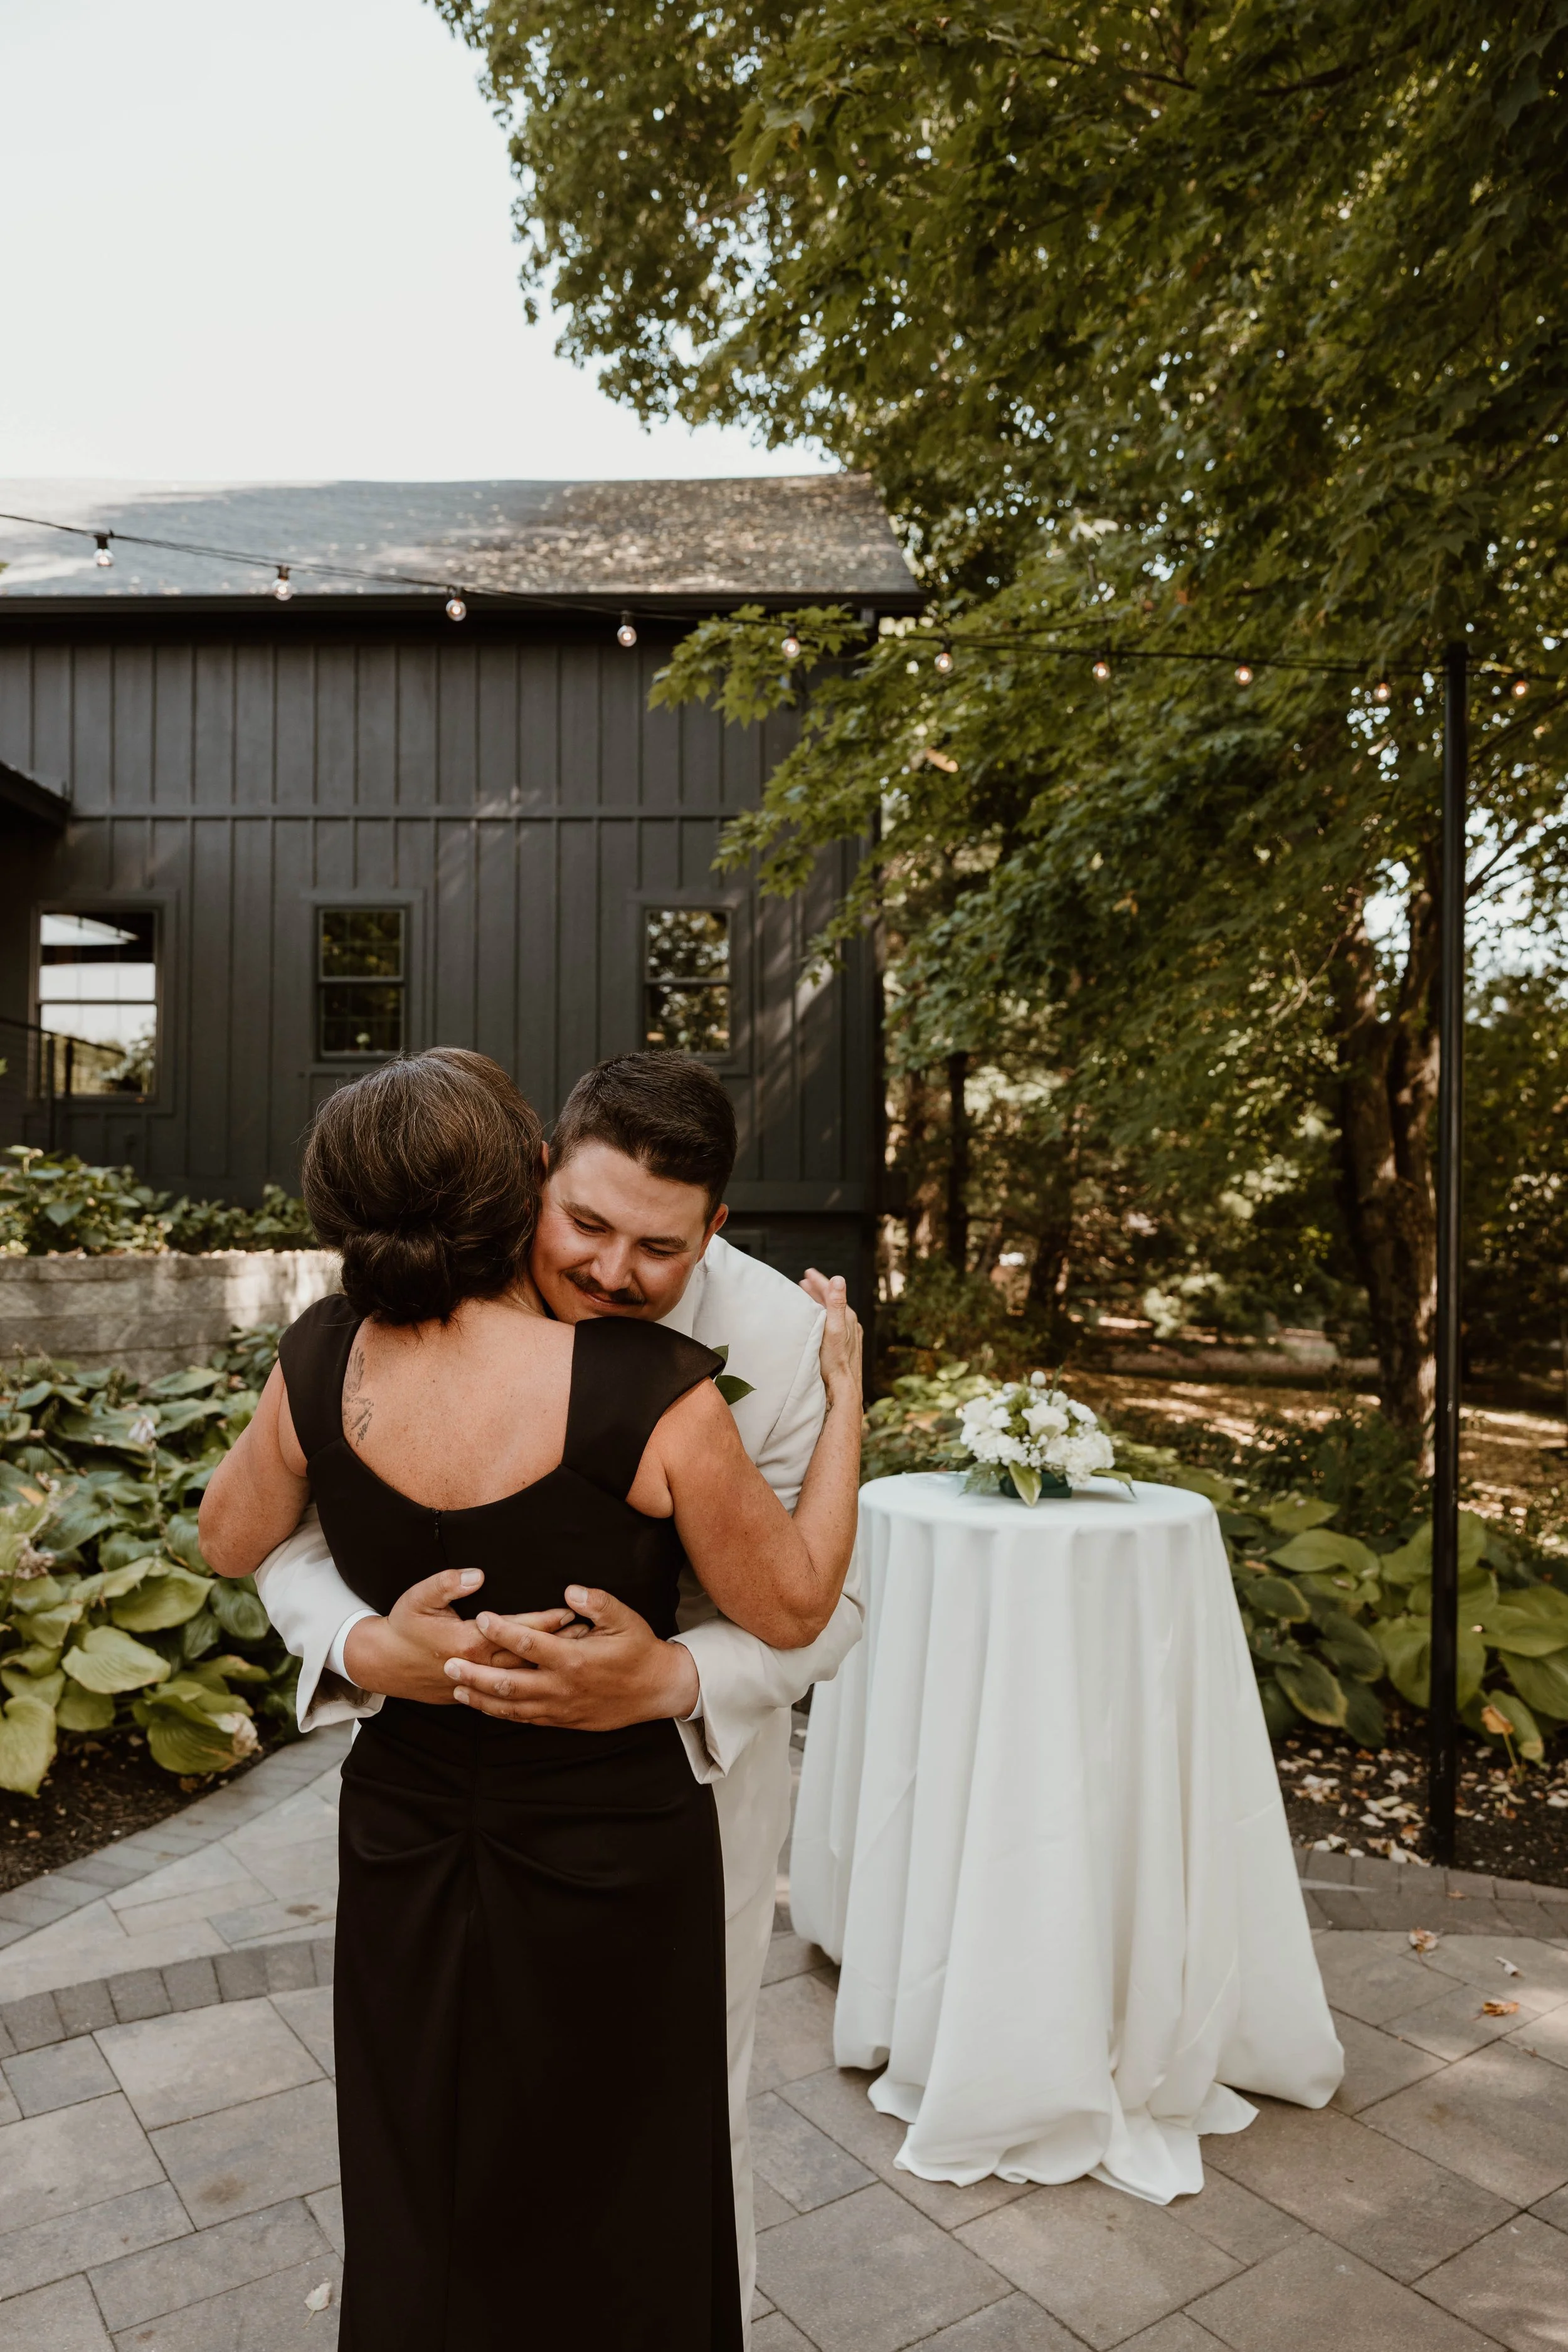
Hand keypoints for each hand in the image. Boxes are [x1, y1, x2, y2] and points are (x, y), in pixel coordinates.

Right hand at [342, 1567, 574, 1705]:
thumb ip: (446, 1583)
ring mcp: (477, 1681)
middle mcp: (477, 1665)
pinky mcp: (475, 1691)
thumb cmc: (404, 1625)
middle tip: (590, 1632)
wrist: (385, 1664)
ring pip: (523, 1674)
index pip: (516, 1630)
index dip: (544, 1620)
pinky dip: (534, 1680)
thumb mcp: (418, 1598)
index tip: (570, 1611)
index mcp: (468, 1641)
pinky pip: (510, 1689)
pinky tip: (551, 1674)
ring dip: (551, 1662)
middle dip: (559, 1644)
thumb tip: (476, 1574)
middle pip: (527, 1654)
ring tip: (581, 1651)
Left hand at [442, 1586, 699, 1728]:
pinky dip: (500, 1712)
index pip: (528, 1644)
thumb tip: (570, 1590)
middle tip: (448, 1662)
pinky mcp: (562, 1720)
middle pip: (507, 1682)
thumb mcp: (625, 1619)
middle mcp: (561, 1686)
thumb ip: (597, 1603)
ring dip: (480, 1697)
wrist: (656, 1691)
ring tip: (455, 1687)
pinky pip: (524, 1719)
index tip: (481, 1618)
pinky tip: (483, 1705)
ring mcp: (560, 1707)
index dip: (502, 1631)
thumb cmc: (640, 1650)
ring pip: (510, 1706)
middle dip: (475, 1673)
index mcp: (574, 1659)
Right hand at [800, 1269, 862, 1405]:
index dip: (819, 1281)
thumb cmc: (834, 1361)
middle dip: (819, 1290)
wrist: (843, 1387)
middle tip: (805, 1282)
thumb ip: (836, 1303)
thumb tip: (839, 1279)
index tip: (807, 1272)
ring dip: (821, 1302)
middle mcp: (851, 1323)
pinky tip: (820, 1320)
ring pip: (833, 1312)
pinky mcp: (846, 1345)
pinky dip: (825, 1316)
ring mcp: (850, 1334)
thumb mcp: (833, 1329)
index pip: (832, 1292)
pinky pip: (835, 1323)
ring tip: (809, 1296)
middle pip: (832, 1301)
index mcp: (847, 1316)